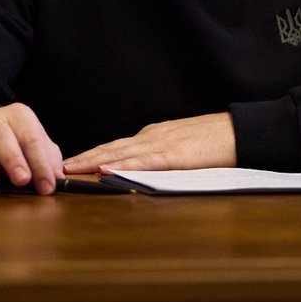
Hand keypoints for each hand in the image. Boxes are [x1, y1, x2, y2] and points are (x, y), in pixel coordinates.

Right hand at [0, 103, 63, 194]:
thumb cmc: (18, 143)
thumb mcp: (37, 146)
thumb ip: (48, 160)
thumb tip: (58, 180)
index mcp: (19, 115)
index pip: (31, 138)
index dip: (40, 163)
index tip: (47, 186)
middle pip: (2, 136)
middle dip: (13, 159)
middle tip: (23, 180)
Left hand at [62, 112, 235, 173]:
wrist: (241, 131)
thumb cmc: (216, 142)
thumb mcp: (183, 148)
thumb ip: (162, 158)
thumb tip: (142, 170)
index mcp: (154, 136)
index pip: (116, 146)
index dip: (92, 155)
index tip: (72, 164)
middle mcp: (152, 136)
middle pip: (111, 147)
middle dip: (84, 158)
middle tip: (60, 168)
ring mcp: (162, 144)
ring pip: (121, 152)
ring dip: (94, 161)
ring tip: (72, 169)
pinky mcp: (175, 155)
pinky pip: (144, 161)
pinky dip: (123, 165)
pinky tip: (107, 169)